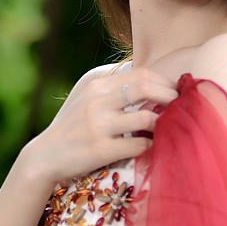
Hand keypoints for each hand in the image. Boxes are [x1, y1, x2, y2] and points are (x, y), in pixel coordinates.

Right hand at [21, 65, 178, 186]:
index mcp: (96, 85)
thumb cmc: (71, 125)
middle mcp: (97, 101)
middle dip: (171, 96)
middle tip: (182, 106)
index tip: (176, 90)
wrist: (44, 156)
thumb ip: (110, 81)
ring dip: (164, 123)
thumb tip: (142, 68)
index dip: (164, 81)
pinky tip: (152, 146)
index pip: (140, 73)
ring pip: (147, 117)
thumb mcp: (85, 95)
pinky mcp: (100, 150)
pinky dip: (151, 144)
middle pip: (146, 88)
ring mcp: (98, 126)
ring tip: (169, 127)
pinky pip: (139, 144)